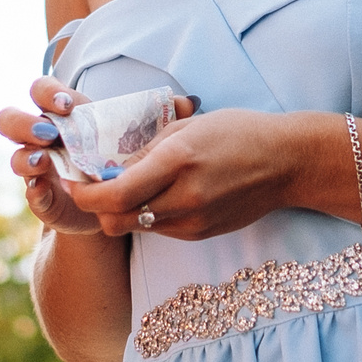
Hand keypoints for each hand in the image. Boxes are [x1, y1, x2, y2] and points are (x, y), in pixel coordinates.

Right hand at [0, 79, 201, 235]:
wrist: (116, 207)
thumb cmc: (123, 160)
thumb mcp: (139, 137)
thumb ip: (160, 117)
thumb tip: (187, 102)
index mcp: (63, 116)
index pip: (42, 92)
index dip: (48, 93)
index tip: (68, 105)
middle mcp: (43, 139)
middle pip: (10, 120)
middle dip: (25, 123)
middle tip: (51, 132)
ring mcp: (39, 170)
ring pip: (16, 157)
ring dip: (26, 157)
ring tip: (46, 160)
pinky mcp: (43, 199)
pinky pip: (30, 194)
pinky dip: (34, 191)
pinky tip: (44, 188)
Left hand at [66, 105, 309, 240]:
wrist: (287, 163)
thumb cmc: (239, 133)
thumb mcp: (187, 127)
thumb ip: (144, 151)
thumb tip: (107, 168)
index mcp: (177, 161)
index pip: (114, 194)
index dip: (84, 194)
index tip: (74, 182)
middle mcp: (183, 197)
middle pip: (115, 220)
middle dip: (97, 207)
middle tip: (94, 186)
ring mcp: (193, 221)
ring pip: (135, 228)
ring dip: (123, 211)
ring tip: (130, 186)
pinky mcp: (201, 233)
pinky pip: (159, 230)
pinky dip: (148, 215)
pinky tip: (161, 194)